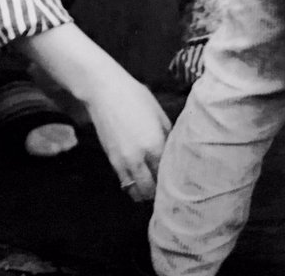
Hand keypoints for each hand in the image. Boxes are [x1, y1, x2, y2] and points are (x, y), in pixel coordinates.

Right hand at [80, 69, 171, 201]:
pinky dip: (132, 186)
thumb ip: (168, 133)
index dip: (174, 178)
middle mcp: (139, 158)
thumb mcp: (158, 111)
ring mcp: (123, 162)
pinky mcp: (112, 161)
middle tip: (167, 188)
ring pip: (137, 191)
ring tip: (153, 189)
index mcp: (155, 144)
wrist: (104, 91)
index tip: (180, 180)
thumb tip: (175, 149)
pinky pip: (124, 183)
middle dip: (160, 191)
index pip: (168, 173)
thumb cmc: (134, 96)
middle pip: (152, 188)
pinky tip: (138, 181)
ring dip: (146, 193)